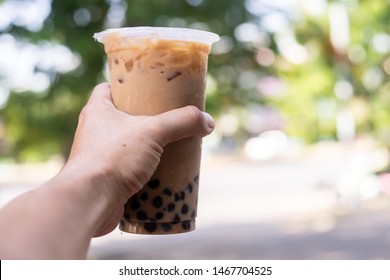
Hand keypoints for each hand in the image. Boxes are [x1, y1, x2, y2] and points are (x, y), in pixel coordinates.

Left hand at [64, 83, 214, 235]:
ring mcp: (99, 157)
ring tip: (171, 145)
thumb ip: (182, 122)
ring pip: (128, 146)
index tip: (148, 90)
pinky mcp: (107, 179)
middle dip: (146, 120)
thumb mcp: (153, 132)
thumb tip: (208, 122)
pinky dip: (144, 170)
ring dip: (147, 147)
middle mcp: (95, 132)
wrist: (89, 201)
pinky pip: (129, 169)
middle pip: (123, 118)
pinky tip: (163, 172)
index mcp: (98, 111)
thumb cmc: (113, 158)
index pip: (108, 88)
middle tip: (168, 119)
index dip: (127, 87)